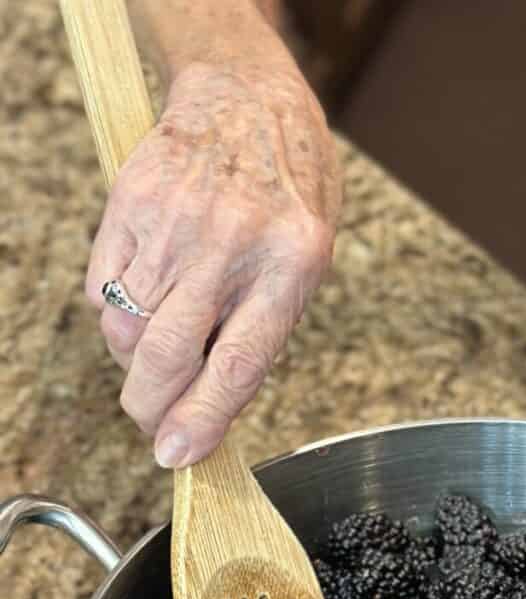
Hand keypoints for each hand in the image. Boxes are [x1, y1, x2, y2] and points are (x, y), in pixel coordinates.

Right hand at [86, 58, 340, 466]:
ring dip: (136, 363)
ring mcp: (174, 222)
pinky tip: (145, 302)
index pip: (238, 364)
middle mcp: (230, 245)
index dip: (203, 419)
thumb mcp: (308, 263)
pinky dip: (115, 316)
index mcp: (291, 266)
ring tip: (161, 349)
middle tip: (154, 423)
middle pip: (166, 355)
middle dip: (151, 407)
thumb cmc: (288, 193)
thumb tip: (215, 402)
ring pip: (126, 330)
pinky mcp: (128, 203)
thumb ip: (265, 328)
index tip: (177, 456)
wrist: (248, 99)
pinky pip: (101, 292)